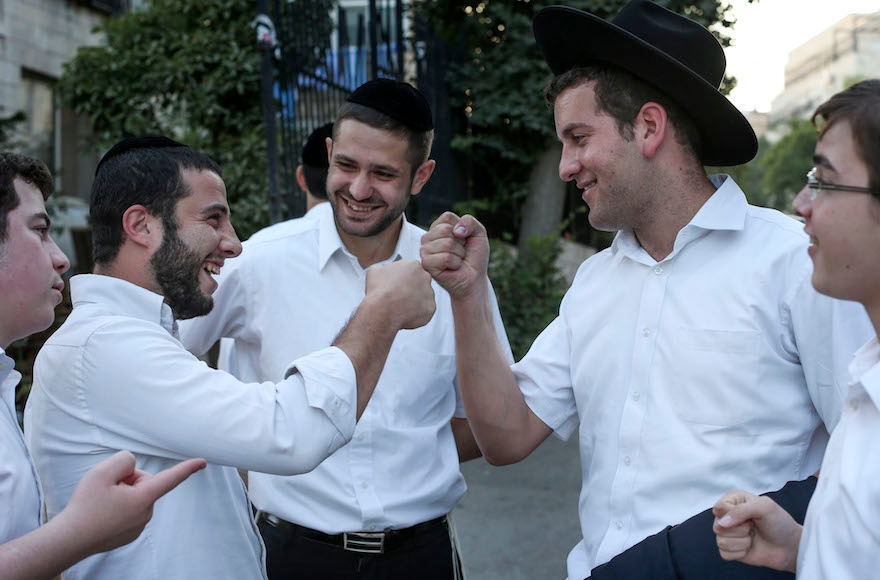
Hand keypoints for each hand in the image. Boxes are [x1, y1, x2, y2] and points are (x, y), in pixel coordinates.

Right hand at [58, 451, 206, 553]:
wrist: (68, 539)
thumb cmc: (85, 506)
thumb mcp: (102, 472)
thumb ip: (124, 461)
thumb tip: (132, 467)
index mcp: (144, 499)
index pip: (170, 479)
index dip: (187, 468)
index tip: (202, 461)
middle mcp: (146, 514)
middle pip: (143, 483)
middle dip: (127, 480)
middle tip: (105, 490)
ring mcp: (138, 526)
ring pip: (134, 496)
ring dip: (120, 494)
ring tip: (100, 504)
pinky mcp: (129, 534)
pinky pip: (128, 510)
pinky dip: (117, 507)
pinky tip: (101, 514)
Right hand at [365, 259, 434, 329]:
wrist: (382, 310)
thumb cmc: (379, 292)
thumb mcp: (375, 271)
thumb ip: (385, 268)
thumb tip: (384, 270)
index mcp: (413, 265)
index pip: (412, 269)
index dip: (403, 278)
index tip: (398, 284)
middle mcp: (425, 277)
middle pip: (420, 282)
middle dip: (411, 288)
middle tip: (400, 295)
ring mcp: (429, 293)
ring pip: (423, 296)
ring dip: (415, 301)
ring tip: (401, 306)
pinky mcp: (430, 308)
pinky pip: (425, 310)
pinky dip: (418, 313)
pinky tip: (406, 313)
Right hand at [420, 212, 488, 299]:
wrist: (474, 278)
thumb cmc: (474, 256)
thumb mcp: (478, 233)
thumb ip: (470, 221)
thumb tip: (456, 230)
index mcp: (438, 227)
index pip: (447, 217)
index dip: (462, 228)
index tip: (464, 239)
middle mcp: (428, 237)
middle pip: (446, 229)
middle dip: (460, 242)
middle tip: (460, 252)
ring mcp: (425, 251)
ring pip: (447, 243)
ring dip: (459, 254)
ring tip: (457, 260)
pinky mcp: (426, 264)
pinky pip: (446, 257)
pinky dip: (455, 263)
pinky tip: (453, 267)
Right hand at [713, 489, 801, 572]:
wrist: (789, 547)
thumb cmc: (780, 523)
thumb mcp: (765, 507)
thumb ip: (741, 510)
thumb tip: (722, 523)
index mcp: (733, 500)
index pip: (718, 507)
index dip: (732, 515)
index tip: (749, 517)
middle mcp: (727, 516)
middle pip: (718, 526)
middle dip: (740, 530)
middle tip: (753, 527)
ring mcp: (728, 533)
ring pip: (721, 541)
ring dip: (742, 542)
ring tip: (753, 537)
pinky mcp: (730, 549)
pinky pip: (724, 553)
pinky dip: (740, 552)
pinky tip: (749, 547)